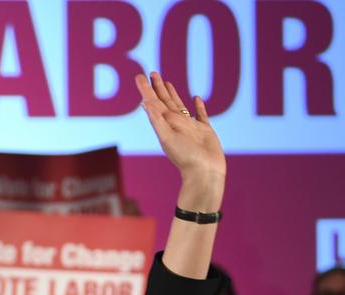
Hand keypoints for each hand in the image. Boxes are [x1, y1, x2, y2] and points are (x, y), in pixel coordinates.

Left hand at [135, 72, 225, 207]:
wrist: (204, 172)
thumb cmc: (185, 158)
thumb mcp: (167, 137)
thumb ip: (158, 120)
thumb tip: (145, 103)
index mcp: (165, 125)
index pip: (153, 103)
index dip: (146, 90)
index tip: (139, 76)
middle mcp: (176, 125)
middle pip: (164, 101)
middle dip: (157, 87)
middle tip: (151, 72)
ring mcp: (190, 127)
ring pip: (180, 106)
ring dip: (173, 94)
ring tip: (166, 82)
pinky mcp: (204, 131)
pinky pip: (201, 115)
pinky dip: (198, 106)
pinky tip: (196, 98)